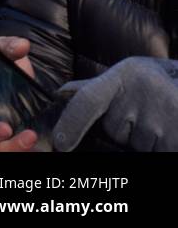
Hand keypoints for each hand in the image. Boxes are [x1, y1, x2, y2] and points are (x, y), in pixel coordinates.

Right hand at [0, 36, 38, 150]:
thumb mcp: (6, 55)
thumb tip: (21, 46)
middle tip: (3, 129)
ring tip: (27, 136)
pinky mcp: (11, 147)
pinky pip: (11, 154)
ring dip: (9, 147)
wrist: (32, 89)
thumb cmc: (9, 72)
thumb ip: (8, 47)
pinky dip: (21, 149)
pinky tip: (31, 138)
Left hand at [52, 57, 177, 151]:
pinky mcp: (176, 135)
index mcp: (124, 75)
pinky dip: (161, 147)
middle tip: (147, 114)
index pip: (87, 100)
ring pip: (137, 144)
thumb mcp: (129, 76)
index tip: (60, 144)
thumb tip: (62, 94)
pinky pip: (157, 151)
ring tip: (163, 119)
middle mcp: (141, 91)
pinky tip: (169, 131)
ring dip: (147, 140)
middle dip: (127, 130)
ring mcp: (162, 114)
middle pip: (115, 130)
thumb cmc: (158, 82)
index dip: (70, 123)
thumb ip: (96, 88)